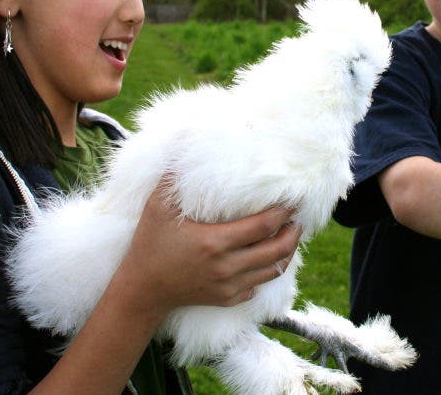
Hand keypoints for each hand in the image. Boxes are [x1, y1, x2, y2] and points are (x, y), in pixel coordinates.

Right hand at [121, 189, 301, 314]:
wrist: (142, 291)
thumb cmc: (149, 245)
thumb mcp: (157, 207)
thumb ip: (172, 178)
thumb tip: (183, 142)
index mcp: (215, 242)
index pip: (262, 227)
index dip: (282, 213)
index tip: (291, 201)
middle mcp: (227, 267)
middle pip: (276, 251)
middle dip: (292, 234)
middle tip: (298, 219)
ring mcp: (228, 286)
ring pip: (272, 271)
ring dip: (285, 253)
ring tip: (290, 236)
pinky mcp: (226, 299)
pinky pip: (257, 287)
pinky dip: (267, 272)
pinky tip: (267, 259)